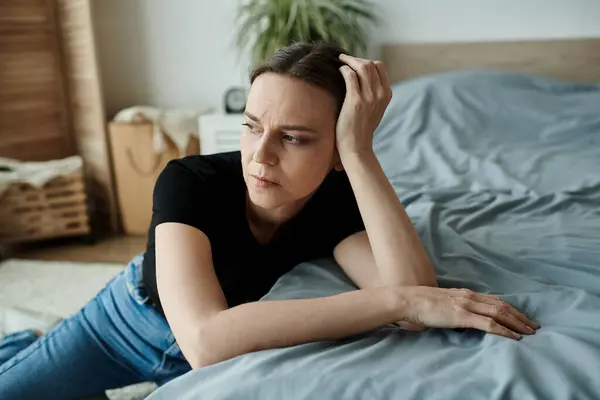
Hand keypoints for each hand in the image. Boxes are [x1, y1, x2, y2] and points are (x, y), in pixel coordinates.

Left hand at [336, 54, 392, 155]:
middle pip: (370, 64)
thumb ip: (373, 94)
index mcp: (386, 94)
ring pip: (361, 66)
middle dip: (356, 59)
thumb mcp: (374, 109)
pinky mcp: (355, 100)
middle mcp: (380, 94)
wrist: (357, 147)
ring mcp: (369, 97)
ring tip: (340, 61)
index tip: (355, 62)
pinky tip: (339, 71)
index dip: (366, 61)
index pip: (380, 66)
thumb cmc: (361, 129)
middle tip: (344, 59)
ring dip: (349, 61)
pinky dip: (344, 69)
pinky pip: (349, 75)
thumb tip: (362, 77)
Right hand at [395, 286, 539, 339]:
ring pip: (500, 313)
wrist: (408, 300)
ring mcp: (467, 305)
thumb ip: (453, 307)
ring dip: (517, 323)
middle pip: (502, 305)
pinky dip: (504, 330)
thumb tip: (459, 316)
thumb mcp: (441, 302)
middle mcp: (470, 296)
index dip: (511, 309)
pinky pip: (489, 324)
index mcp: (465, 293)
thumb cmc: (419, 304)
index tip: (522, 317)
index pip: (494, 300)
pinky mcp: (462, 316)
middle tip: (534, 326)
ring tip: (529, 332)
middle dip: (520, 316)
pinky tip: (514, 337)